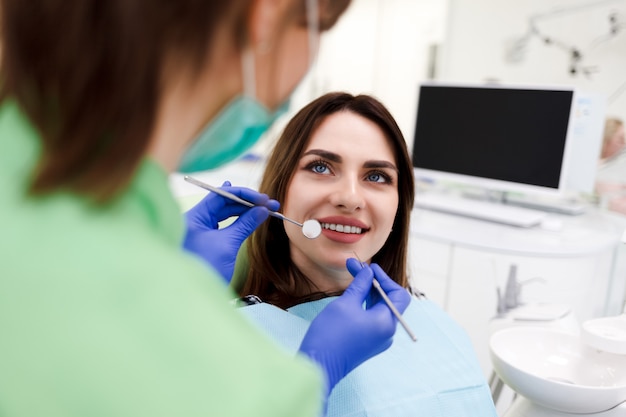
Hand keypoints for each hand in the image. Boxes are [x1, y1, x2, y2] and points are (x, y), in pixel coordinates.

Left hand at [183, 181, 279, 282]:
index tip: (263, 199)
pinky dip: (238, 222)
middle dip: (247, 203)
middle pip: (223, 202)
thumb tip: (262, 210)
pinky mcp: (206, 240)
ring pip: (224, 213)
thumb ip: (245, 224)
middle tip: (270, 205)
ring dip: (245, 211)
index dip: (244, 195)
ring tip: (265, 211)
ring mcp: (199, 230)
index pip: (220, 194)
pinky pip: (223, 225)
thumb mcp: (228, 244)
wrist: (194, 299)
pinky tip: (251, 218)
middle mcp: (194, 220)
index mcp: (194, 217)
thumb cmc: (206, 270)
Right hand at [298, 259, 410, 396]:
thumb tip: (369, 272)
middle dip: (373, 283)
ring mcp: (378, 339)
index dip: (384, 278)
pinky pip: (372, 319)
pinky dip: (365, 305)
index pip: (397, 294)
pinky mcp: (368, 343)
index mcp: (386, 322)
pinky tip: (353, 295)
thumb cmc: (331, 334)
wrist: (318, 365)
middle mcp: (387, 332)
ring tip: (353, 277)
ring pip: (379, 309)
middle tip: (355, 268)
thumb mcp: (346, 303)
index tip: (368, 267)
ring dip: (368, 292)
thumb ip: (361, 285)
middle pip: (388, 301)